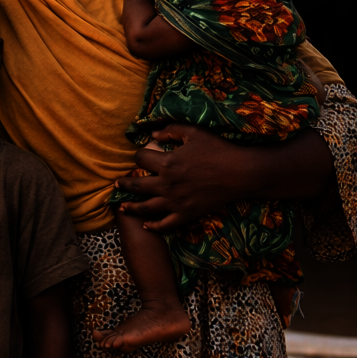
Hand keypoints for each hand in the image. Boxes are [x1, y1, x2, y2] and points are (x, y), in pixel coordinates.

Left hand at [113, 123, 255, 233]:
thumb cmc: (217, 149)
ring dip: (131, 207)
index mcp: (167, 163)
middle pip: (137, 185)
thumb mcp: (193, 132)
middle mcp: (167, 184)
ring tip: (122, 206)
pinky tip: (146, 225)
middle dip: (124, 183)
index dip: (138, 156)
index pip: (140, 159)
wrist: (240, 173)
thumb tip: (152, 135)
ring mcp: (175, 202)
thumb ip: (171, 131)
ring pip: (145, 208)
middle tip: (117, 184)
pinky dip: (154, 226)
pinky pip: (165, 224)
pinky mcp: (186, 215)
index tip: (140, 156)